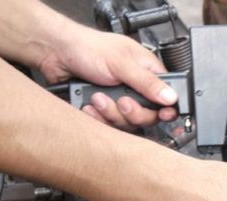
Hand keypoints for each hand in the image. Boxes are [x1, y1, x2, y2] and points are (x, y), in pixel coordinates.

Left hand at [40, 26, 177, 129]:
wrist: (56, 54)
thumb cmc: (88, 48)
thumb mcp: (122, 63)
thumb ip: (147, 82)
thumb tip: (170, 96)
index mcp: (147, 72)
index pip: (166, 97)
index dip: (165, 109)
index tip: (163, 115)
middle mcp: (136, 88)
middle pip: (147, 116)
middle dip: (131, 112)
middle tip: (121, 101)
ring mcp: (121, 100)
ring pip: (127, 123)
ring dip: (110, 113)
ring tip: (98, 98)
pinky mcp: (106, 110)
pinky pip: (109, 125)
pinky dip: (98, 117)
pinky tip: (90, 105)